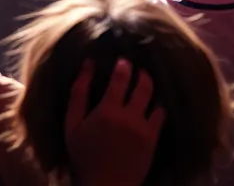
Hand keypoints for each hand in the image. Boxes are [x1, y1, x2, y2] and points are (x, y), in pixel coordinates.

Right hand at [65, 59, 163, 185]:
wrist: (105, 185)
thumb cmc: (84, 155)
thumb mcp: (72, 124)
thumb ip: (78, 94)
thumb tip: (87, 66)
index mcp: (108, 111)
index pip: (121, 78)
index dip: (123, 65)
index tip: (123, 60)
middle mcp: (130, 117)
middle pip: (144, 86)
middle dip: (142, 73)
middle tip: (137, 70)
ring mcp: (144, 129)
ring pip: (155, 100)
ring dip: (151, 90)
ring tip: (146, 86)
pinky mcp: (153, 140)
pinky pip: (161, 116)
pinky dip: (157, 107)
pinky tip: (152, 105)